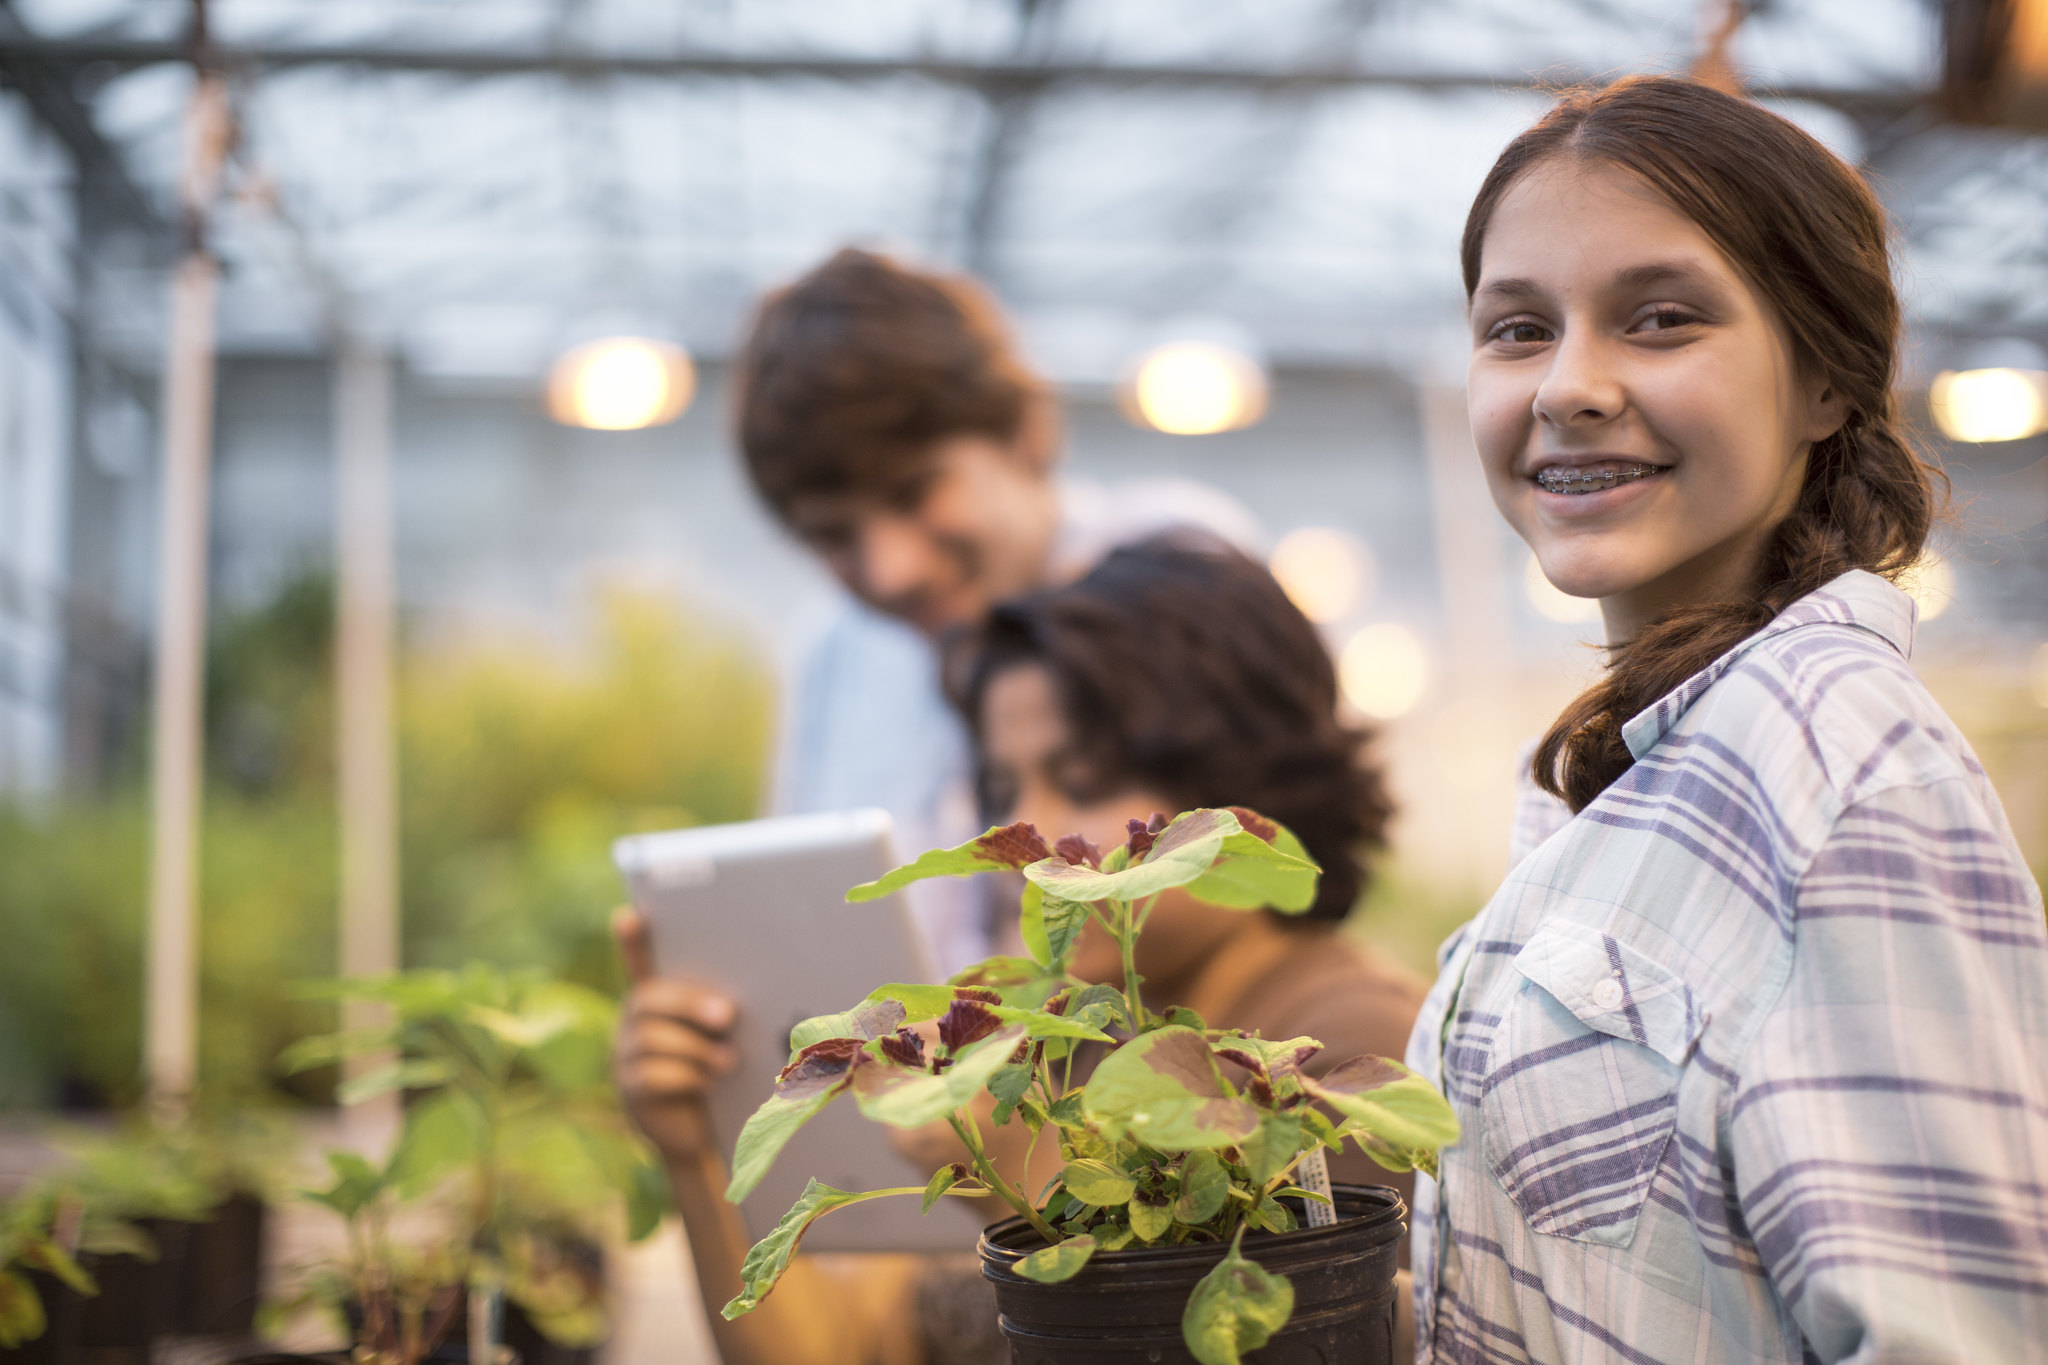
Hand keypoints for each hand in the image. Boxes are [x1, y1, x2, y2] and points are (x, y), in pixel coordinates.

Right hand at [613, 907, 739, 1164]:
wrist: (704, 1133)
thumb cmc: (720, 1073)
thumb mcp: (723, 1038)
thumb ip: (724, 1013)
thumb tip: (740, 1005)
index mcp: (656, 1001)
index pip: (638, 962)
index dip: (631, 941)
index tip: (628, 914)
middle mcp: (631, 1023)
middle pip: (647, 999)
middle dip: (689, 1004)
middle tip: (727, 1015)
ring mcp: (624, 1056)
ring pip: (650, 1039)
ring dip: (696, 1048)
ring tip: (729, 1061)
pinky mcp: (630, 1091)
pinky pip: (651, 1076)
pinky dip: (686, 1076)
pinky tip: (709, 1083)